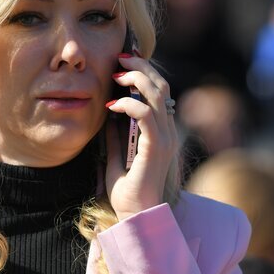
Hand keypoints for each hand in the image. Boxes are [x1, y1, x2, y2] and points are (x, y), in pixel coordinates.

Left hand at [105, 54, 177, 220]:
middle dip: (141, 67)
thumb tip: (107, 115)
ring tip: (116, 74)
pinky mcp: (157, 146)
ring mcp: (165, 138)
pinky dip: (130, 103)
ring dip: (136, 78)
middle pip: (162, 86)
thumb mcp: (115, 157)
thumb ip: (115, 136)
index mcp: (160, 132)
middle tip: (120, 57)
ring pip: (158, 94)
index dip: (143, 73)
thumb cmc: (127, 193)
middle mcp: (167, 131)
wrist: (136, 217)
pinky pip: (146, 114)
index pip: (159, 93)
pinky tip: (113, 105)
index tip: (122, 64)